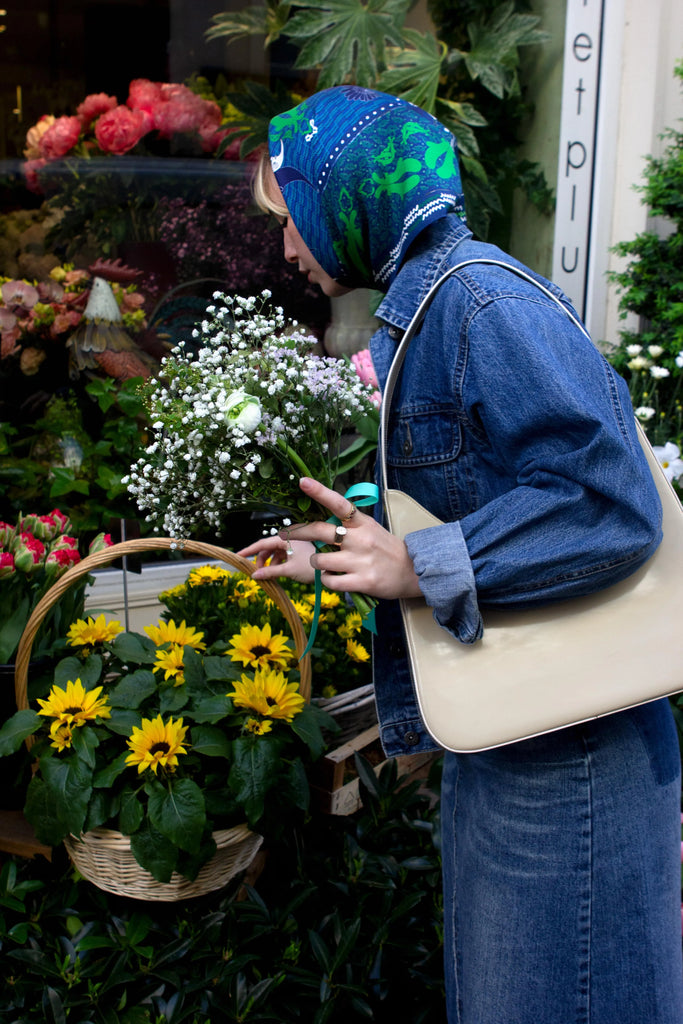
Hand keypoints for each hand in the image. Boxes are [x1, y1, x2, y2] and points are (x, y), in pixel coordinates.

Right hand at [237, 535, 315, 584]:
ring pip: (276, 553)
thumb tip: (254, 575)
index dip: (249, 551)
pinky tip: (277, 574)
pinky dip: (279, 563)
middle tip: (257, 574)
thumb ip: (270, 572)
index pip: (262, 543)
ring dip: (270, 564)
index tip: (238, 556)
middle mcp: (289, 538)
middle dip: (261, 561)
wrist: (333, 568)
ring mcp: (295, 543)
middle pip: (268, 548)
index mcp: (286, 538)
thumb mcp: (288, 570)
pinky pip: (284, 555)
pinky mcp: (300, 549)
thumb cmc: (311, 567)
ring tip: (268, 577)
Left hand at [238, 477, 421, 599]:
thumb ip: (347, 525)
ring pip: (319, 560)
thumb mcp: (369, 528)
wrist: (412, 571)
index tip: (303, 481)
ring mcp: (360, 561)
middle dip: (297, 533)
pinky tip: (334, 577)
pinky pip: (329, 580)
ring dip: (317, 563)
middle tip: (284, 534)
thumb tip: (318, 525)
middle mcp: (360, 539)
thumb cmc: (385, 548)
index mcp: (361, 523)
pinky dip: (327, 580)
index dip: (319, 491)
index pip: (339, 503)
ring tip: (326, 564)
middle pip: (319, 531)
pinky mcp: (362, 581)